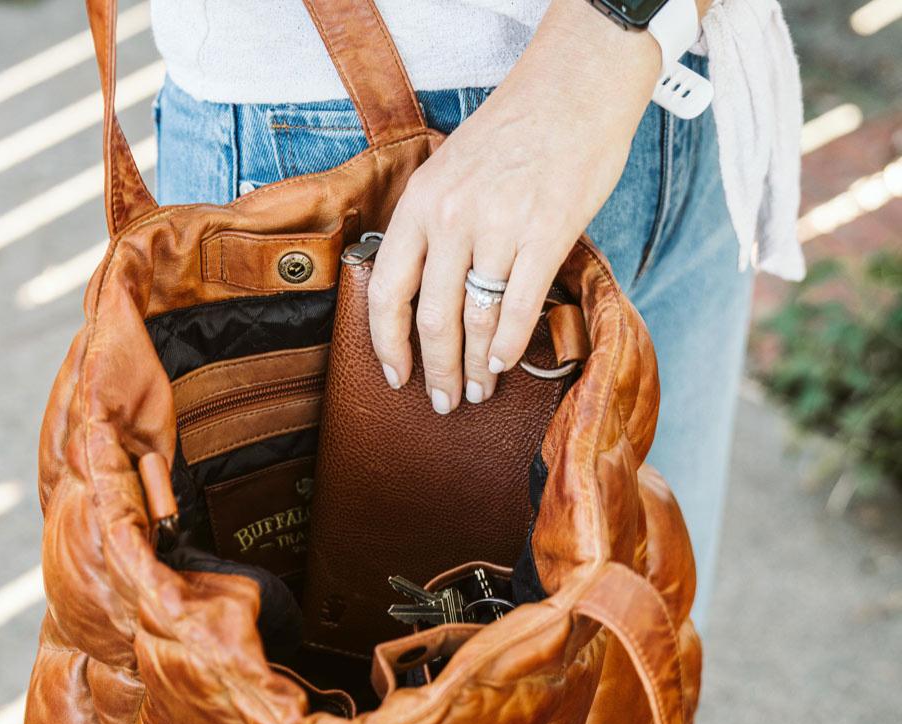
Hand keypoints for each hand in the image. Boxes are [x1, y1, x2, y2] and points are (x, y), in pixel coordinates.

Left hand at [368, 0, 662, 412]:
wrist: (572, 87)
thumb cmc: (509, 135)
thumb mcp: (447, 173)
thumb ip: (431, 231)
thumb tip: (424, 298)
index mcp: (419, 204)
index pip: (386, 292)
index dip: (387, 345)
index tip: (395, 376)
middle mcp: (452, 217)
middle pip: (432, 319)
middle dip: (436, 372)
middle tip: (444, 402)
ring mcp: (499, 226)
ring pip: (476, 320)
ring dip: (475, 366)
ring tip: (479, 390)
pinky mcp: (546, 232)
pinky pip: (520, 306)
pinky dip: (509, 343)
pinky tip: (504, 363)